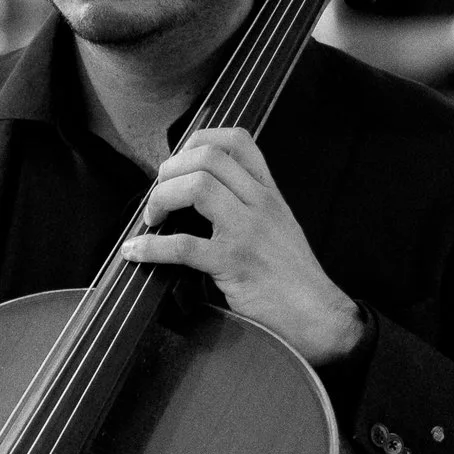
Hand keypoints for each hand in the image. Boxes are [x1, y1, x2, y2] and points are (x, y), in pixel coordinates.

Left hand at [119, 127, 368, 372]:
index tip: (178, 160)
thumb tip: (198, 195)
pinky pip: (184, 246)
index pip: (237, 140)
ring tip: (152, 218)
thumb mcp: (278, 225)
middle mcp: (260, 203)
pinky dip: (152, 247)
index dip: (198, 140)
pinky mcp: (234, 263)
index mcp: (269, 192)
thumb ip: (247, 205)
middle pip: (208, 157)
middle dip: (170, 170)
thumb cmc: (292, 274)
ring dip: (162, 198)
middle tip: (158, 194)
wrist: (316, 313)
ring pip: (197, 187)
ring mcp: (248, 231)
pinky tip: (137, 252)